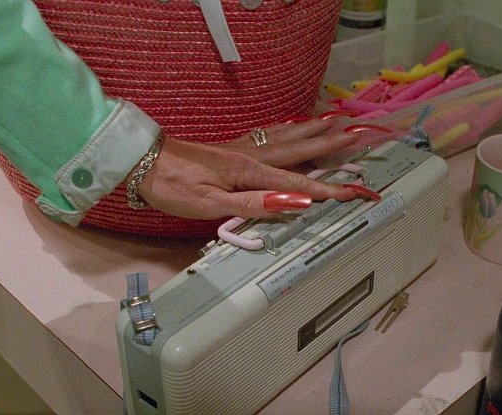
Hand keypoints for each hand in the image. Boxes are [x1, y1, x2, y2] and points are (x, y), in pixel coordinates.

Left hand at [135, 119, 362, 219]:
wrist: (141, 161)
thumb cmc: (172, 185)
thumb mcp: (210, 202)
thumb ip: (254, 203)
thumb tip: (293, 202)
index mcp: (249, 171)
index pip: (297, 183)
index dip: (327, 189)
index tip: (353, 191)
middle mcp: (250, 156)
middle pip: (299, 151)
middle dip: (330, 146)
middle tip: (359, 136)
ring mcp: (240, 151)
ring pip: (285, 140)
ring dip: (313, 133)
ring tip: (335, 123)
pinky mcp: (229, 151)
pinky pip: (269, 137)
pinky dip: (287, 130)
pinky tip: (291, 127)